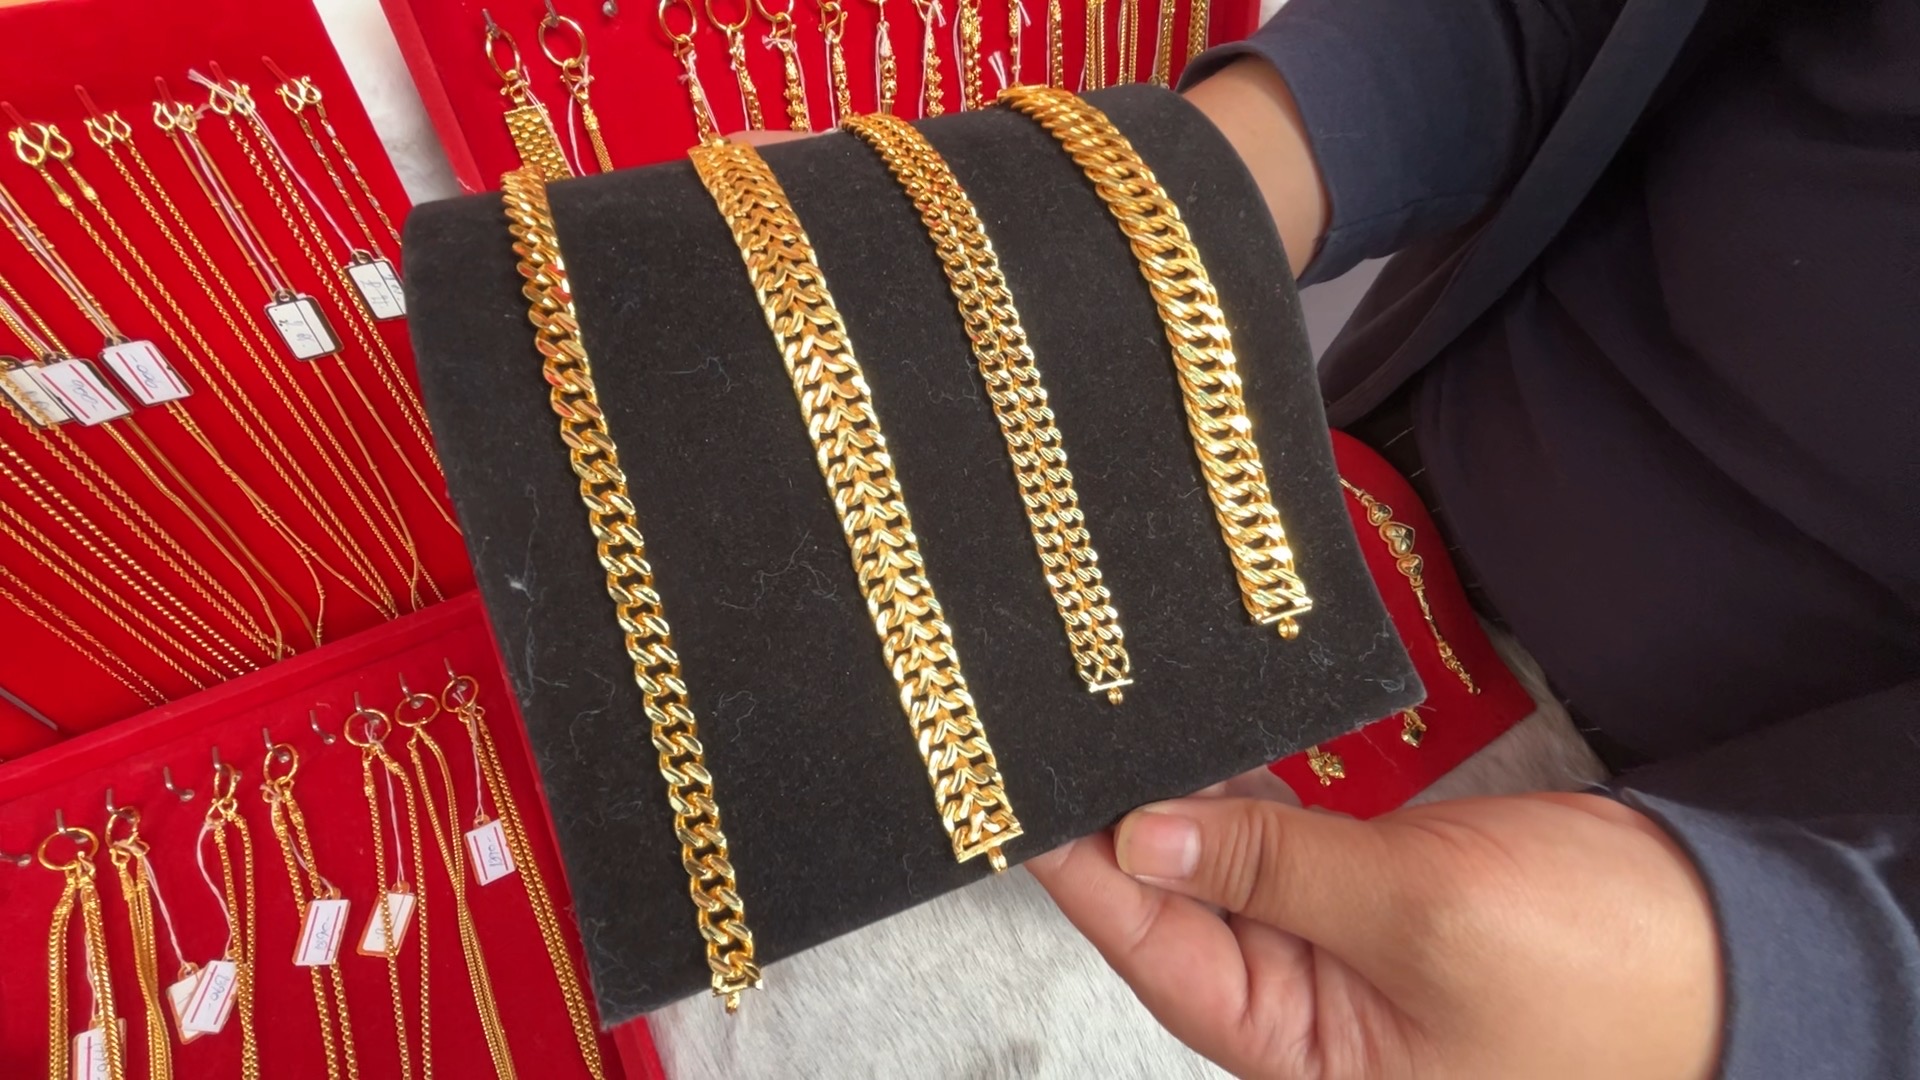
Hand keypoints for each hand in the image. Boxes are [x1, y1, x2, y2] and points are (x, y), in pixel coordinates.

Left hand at [1028, 792, 1722, 1078]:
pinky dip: (1251, 798)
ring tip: (1122, 728)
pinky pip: (1288, 848)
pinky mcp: (1377, 897)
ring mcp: (1342, 954)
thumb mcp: (1420, 917)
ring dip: (1183, 805)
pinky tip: (1211, 744)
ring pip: (1228, 872)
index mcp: (1307, 1058)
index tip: (1028, 804)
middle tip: (1067, 739)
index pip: (1162, 957)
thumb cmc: (1604, 970)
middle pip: (1182, 913)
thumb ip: (1275, 873)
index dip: (1089, 877)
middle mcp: (1311, 1014)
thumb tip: (1146, 837)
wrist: (1732, 944)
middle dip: (1127, 829)